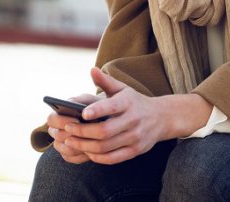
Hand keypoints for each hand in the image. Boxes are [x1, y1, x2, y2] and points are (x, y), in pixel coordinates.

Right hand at [47, 93, 100, 163]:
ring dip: (79, 146)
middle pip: (57, 136)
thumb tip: (73, 106)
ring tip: (92, 142)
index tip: (77, 120)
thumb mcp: (87, 100)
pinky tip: (92, 150)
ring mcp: (60, 144)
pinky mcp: (68, 155)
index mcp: (56, 115)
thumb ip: (79, 100)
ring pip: (64, 149)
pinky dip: (81, 155)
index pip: (51, 119)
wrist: (102, 120)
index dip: (63, 121)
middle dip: (72, 134)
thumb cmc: (93, 107)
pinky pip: (72, 158)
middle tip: (86, 133)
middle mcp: (55, 131)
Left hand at [60, 67, 212, 164]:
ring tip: (71, 140)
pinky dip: (97, 157)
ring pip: (106, 147)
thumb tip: (92, 70)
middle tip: (67, 129)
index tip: (82, 113)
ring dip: (85, 146)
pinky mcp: (135, 151)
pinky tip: (86, 151)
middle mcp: (133, 120)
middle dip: (83, 132)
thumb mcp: (123, 88)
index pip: (112, 107)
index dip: (97, 111)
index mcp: (128, 102)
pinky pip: (113, 158)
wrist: (162, 117)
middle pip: (105, 131)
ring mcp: (135, 137)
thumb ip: (106, 81)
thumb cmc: (135, 101)